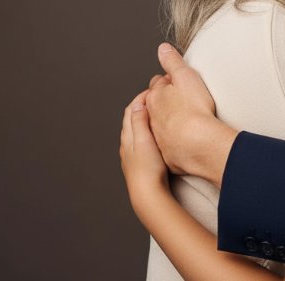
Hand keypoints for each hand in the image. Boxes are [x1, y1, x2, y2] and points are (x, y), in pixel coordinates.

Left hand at [119, 89, 168, 210]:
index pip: (132, 109)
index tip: (154, 90)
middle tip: (156, 98)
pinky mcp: (139, 162)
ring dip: (144, 118)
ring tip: (157, 113)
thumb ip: (141, 121)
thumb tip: (139, 103)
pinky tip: (157, 136)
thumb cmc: (148, 169)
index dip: (142, 97)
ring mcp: (132, 154)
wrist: (147, 194)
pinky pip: (140, 140)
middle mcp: (127, 143)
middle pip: (132, 118)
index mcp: (128, 135)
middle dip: (143, 105)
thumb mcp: (145, 140)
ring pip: (136, 130)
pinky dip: (147, 131)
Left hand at [145, 43, 237, 185]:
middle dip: (163, 103)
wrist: (199, 144)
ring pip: (160, 127)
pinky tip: (184, 141)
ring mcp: (158, 139)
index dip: (166, 83)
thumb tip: (162, 49)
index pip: (156, 87)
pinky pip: (169, 146)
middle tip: (177, 100)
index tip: (175, 83)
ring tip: (180, 120)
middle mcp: (151, 120)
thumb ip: (172, 62)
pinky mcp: (168, 155)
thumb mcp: (184, 78)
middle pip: (155, 107)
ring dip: (168, 122)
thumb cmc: (194, 111)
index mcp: (152, 100)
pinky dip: (174, 141)